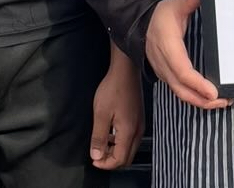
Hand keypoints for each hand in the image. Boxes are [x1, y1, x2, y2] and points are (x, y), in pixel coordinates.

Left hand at [89, 44, 144, 168]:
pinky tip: (110, 133)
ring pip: (130, 149)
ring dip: (116, 152)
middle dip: (111, 161)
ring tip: (102, 144)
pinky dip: (120, 143)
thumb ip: (99, 137)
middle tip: (97, 155)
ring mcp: (140, 124)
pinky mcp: (139, 119)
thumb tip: (96, 156)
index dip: (105, 164)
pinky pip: (131, 139)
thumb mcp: (101, 114)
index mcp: (129, 131)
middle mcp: (137, 131)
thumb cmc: (113, 89)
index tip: (93, 160)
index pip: (119, 159)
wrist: (126, 70)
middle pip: (127, 158)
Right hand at [145, 0, 230, 110]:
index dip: (197, 83)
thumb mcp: (176, 4)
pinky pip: (179, 90)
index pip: (182, 70)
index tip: (213, 91)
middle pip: (182, 88)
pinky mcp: (166, 75)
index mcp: (168, 46)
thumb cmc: (159, 16)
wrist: (139, 24)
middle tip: (224, 100)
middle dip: (203, 99)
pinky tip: (208, 98)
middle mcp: (164, 63)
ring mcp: (163, 71)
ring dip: (200, 101)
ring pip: (180, 93)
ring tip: (221, 102)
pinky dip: (194, 97)